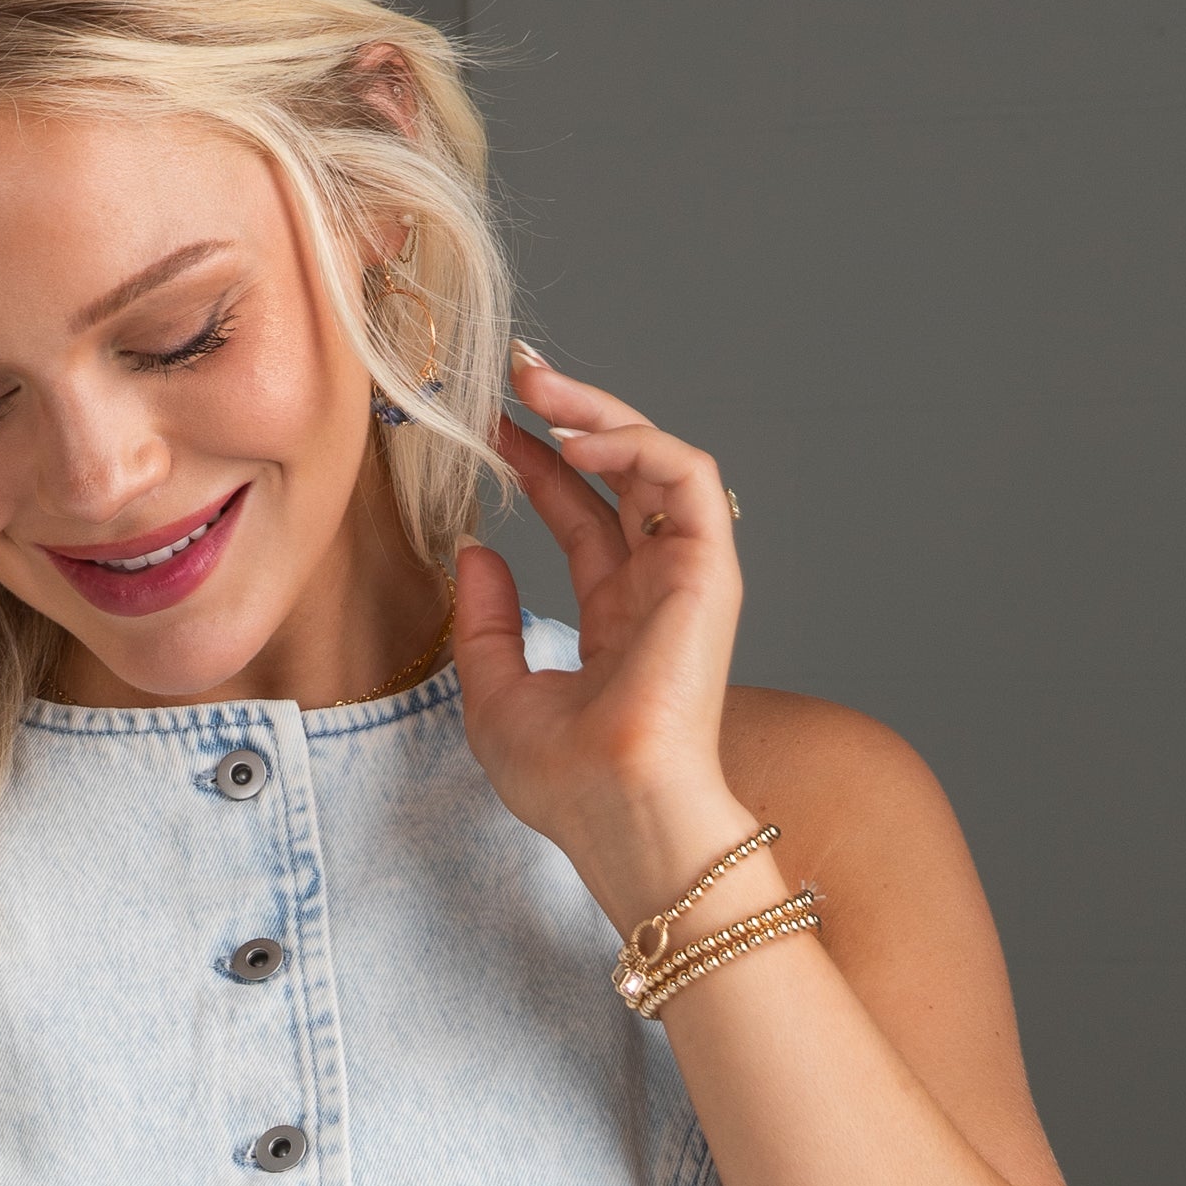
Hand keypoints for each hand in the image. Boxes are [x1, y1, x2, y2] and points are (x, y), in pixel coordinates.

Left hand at [452, 349, 755, 928]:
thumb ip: (485, 620)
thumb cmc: (567, 781)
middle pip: (620, 474)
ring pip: (657, 460)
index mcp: (616, 618)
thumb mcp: (494, 693)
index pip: (581, 516)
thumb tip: (475, 548)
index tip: (489, 424)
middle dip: (570, 415)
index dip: (536, 464)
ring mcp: (687, 575)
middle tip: (515, 374)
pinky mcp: (710, 569)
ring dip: (599, 413)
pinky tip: (574, 443)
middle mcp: (657, 588)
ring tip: (537, 389)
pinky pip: (685, 477)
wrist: (618, 811)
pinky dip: (634, 445)